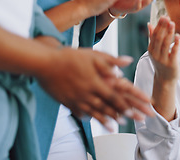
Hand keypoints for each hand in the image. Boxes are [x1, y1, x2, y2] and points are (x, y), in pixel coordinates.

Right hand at [35, 48, 153, 125]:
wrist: (45, 63)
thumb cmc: (70, 57)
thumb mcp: (93, 55)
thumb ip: (112, 60)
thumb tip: (128, 60)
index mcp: (96, 82)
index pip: (114, 96)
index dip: (126, 104)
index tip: (134, 111)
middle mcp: (87, 94)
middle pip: (107, 107)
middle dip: (121, 114)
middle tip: (132, 121)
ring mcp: (77, 99)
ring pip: (94, 113)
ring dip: (106, 120)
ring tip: (115, 126)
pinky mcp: (67, 102)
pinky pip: (80, 112)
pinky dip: (87, 117)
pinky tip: (92, 120)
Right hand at [148, 16, 179, 83]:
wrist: (164, 80)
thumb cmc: (161, 63)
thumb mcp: (154, 51)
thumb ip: (152, 37)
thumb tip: (149, 24)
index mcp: (151, 49)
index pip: (154, 35)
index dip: (159, 25)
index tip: (164, 17)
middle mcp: (155, 54)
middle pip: (159, 38)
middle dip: (163, 27)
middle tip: (167, 18)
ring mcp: (163, 59)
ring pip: (165, 44)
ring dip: (169, 33)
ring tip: (172, 23)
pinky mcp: (171, 64)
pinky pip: (173, 52)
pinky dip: (176, 44)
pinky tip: (178, 36)